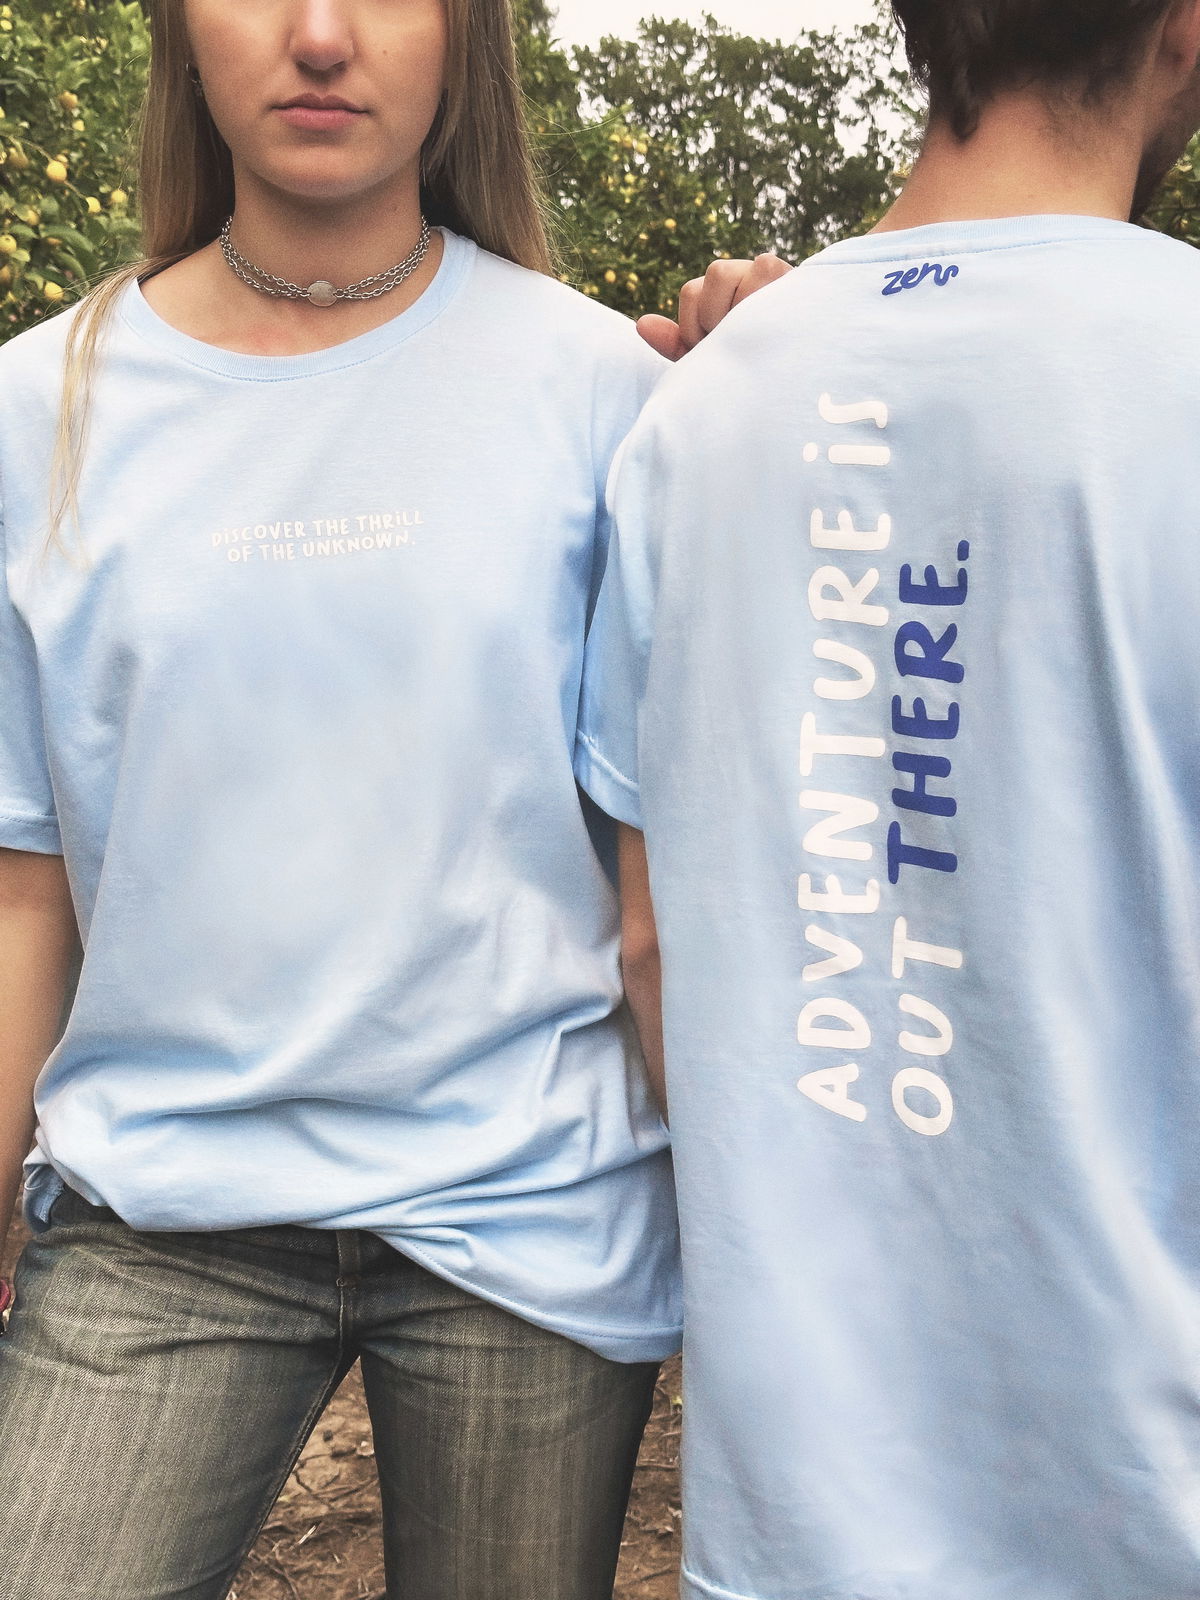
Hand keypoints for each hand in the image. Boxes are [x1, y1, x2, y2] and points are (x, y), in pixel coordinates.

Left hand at [637, 252, 793, 361]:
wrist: (800, 384)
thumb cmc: (751, 369)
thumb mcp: (711, 359)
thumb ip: (677, 343)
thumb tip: (640, 324)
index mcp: (727, 290)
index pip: (692, 291)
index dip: (694, 325)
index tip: (712, 349)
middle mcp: (752, 274)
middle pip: (716, 273)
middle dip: (716, 315)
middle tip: (735, 342)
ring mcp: (777, 274)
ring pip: (739, 269)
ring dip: (738, 308)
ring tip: (753, 335)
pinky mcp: (798, 281)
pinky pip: (767, 269)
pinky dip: (761, 300)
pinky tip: (770, 328)